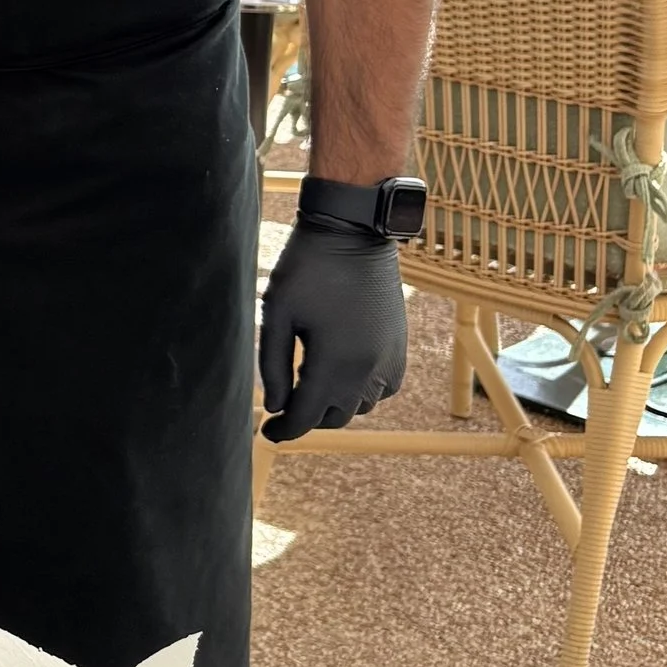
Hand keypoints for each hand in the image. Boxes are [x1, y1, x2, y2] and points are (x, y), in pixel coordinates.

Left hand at [258, 221, 407, 442]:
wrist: (354, 233)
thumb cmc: (308, 269)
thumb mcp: (278, 314)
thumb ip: (274, 366)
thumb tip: (276, 407)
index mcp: (334, 363)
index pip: (306, 416)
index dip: (283, 431)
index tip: (266, 432)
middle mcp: (369, 370)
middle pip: (334, 417)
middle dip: (307, 417)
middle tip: (283, 407)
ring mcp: (390, 360)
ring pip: (360, 406)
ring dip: (334, 405)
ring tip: (308, 387)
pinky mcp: (400, 348)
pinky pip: (382, 390)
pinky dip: (361, 392)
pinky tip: (341, 375)